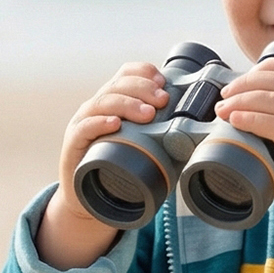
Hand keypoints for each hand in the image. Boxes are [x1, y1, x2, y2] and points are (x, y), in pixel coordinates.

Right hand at [37, 63, 168, 267]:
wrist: (88, 199)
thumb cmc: (120, 170)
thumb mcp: (142, 147)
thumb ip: (163, 137)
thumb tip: (199, 135)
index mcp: (114, 102)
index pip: (126, 74)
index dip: (144, 73)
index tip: (163, 81)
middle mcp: (97, 107)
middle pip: (117, 85)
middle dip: (143, 88)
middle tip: (163, 100)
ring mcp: (83, 124)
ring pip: (102, 102)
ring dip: (127, 104)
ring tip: (147, 113)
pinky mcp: (74, 145)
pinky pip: (85, 128)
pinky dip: (99, 123)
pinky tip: (114, 124)